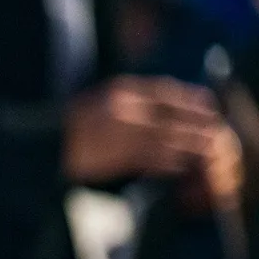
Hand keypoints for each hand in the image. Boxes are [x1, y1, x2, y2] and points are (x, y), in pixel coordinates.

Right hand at [63, 77, 227, 184]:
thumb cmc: (68, 128)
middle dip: (197, 123)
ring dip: (190, 145)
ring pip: (168, 138)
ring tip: (207, 151)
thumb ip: (125, 102)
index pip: (165, 91)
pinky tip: (181, 167)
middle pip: (173, 114)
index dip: (190, 98)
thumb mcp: (98, 102)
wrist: (43, 147)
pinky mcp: (119, 155)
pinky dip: (170, 163)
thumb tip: (155, 110)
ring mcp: (123, 132)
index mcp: (119, 91)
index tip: (208, 104)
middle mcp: (126, 108)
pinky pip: (153, 159)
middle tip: (215, 130)